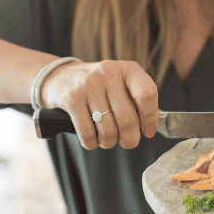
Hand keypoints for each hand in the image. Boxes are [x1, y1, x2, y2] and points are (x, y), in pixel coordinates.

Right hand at [40, 59, 159, 149]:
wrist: (62, 78)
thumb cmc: (99, 86)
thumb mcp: (122, 85)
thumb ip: (138, 102)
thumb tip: (152, 127)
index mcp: (128, 69)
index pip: (147, 94)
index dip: (150, 118)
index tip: (148, 131)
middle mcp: (109, 73)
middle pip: (128, 119)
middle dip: (129, 139)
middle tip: (127, 141)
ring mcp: (89, 85)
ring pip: (108, 130)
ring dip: (109, 142)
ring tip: (107, 138)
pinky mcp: (72, 98)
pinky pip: (87, 134)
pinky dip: (92, 143)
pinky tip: (92, 138)